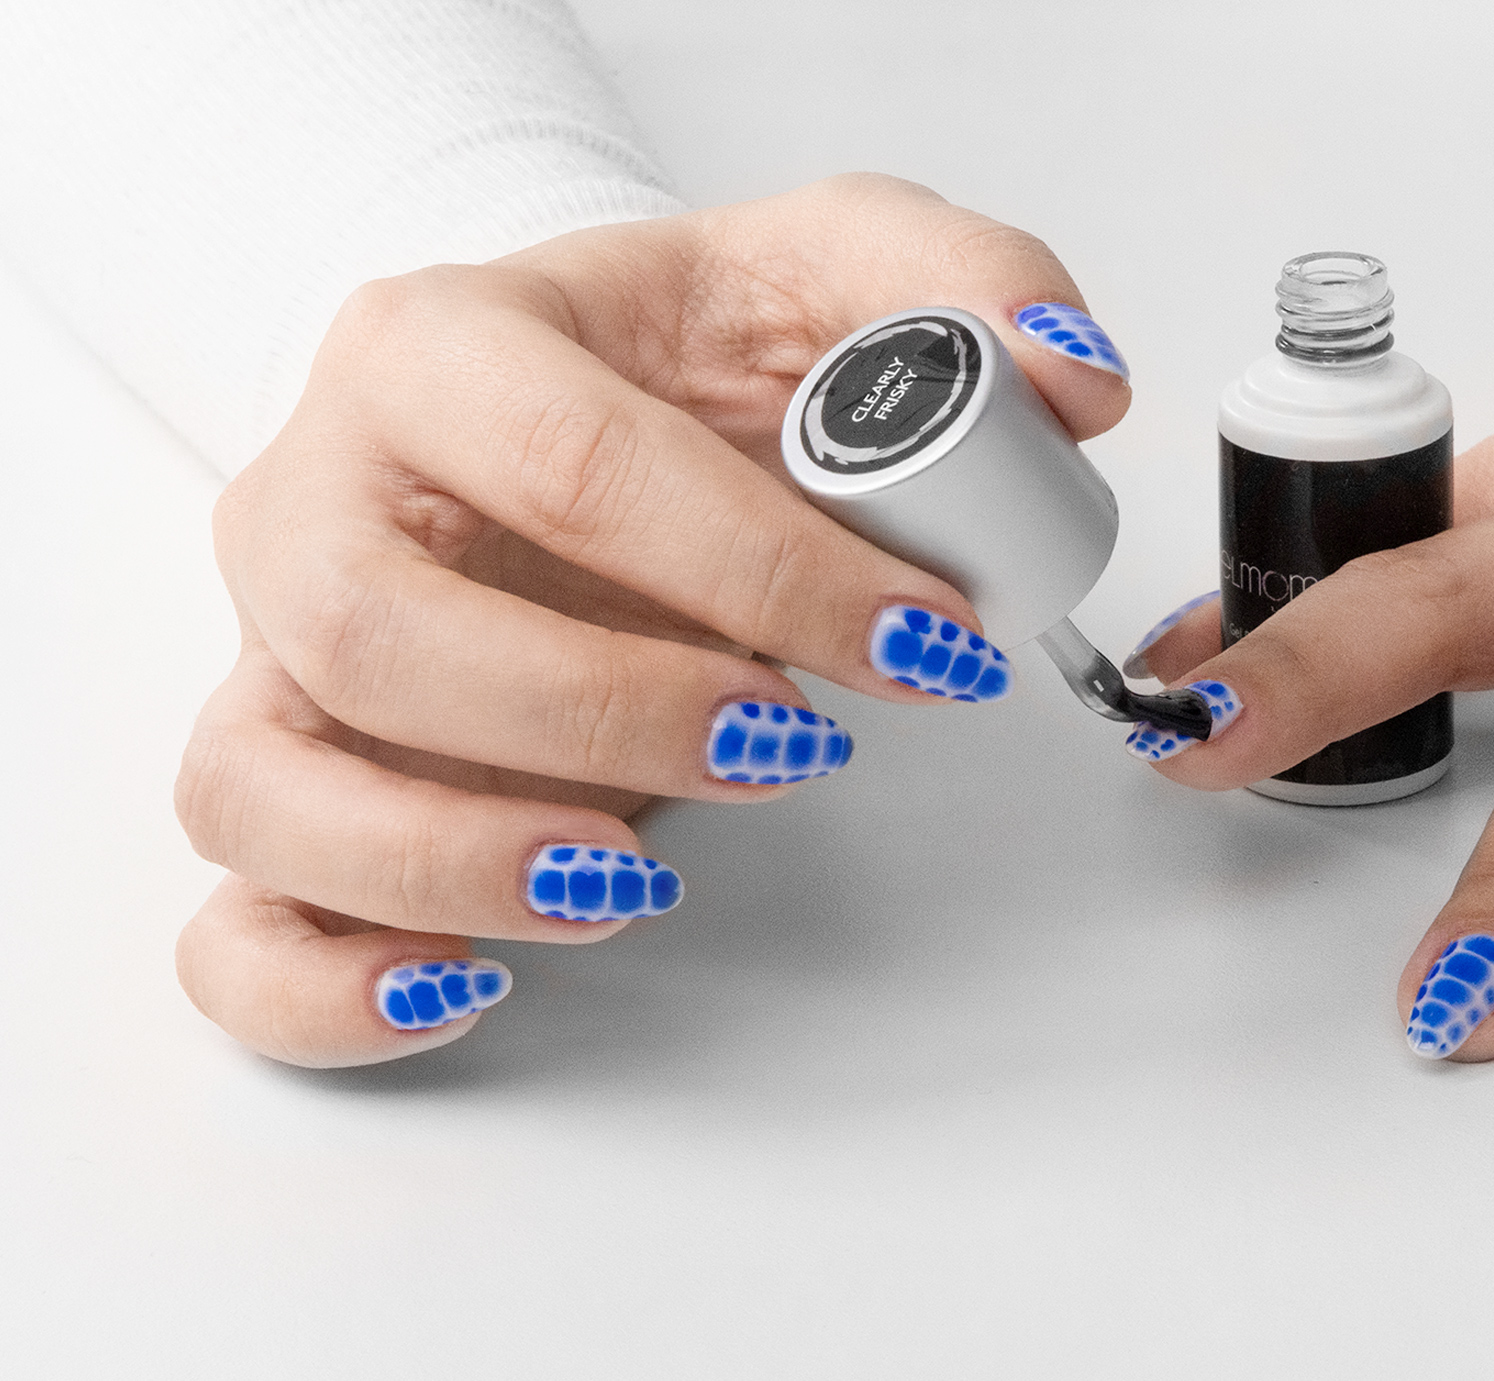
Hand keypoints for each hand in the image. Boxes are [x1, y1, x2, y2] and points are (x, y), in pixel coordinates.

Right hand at [174, 174, 1132, 1065]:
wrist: (581, 402)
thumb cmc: (683, 357)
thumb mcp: (834, 267)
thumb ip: (969, 285)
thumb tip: (1073, 376)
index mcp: (438, 346)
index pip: (567, 461)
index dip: (760, 568)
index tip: (924, 639)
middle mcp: (321, 497)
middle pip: (377, 625)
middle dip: (608, 710)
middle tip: (795, 745)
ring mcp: (282, 654)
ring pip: (267, 781)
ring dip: (454, 858)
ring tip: (636, 878)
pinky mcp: (296, 784)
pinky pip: (233, 919)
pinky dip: (323, 980)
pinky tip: (469, 987)